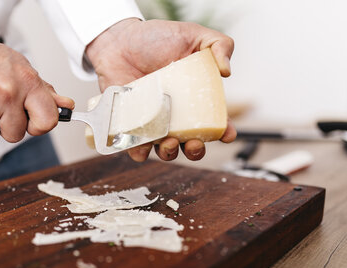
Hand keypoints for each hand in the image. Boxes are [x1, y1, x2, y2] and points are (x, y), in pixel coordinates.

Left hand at [86, 19, 236, 161]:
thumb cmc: (156, 38)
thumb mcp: (193, 35)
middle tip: (192, 143)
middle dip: (195, 151)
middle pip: (191, 144)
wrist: (120, 41)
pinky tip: (140, 142)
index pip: (215, 122)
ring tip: (166, 142)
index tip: (226, 134)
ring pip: (165, 151)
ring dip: (169, 153)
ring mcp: (154, 122)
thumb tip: (227, 71)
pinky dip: (138, 150)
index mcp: (196, 100)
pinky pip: (135, 146)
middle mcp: (177, 116)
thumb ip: (218, 45)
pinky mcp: (131, 125)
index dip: (224, 132)